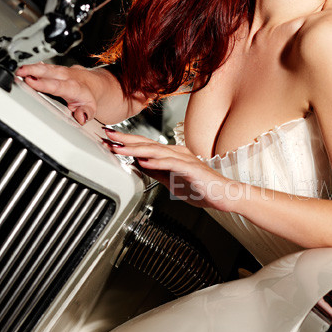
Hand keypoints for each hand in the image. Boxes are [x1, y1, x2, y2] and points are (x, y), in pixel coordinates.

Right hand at [16, 62, 99, 124]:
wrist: (94, 83)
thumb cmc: (88, 96)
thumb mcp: (91, 108)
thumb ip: (86, 113)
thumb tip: (81, 117)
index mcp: (73, 87)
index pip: (57, 86)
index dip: (43, 84)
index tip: (31, 82)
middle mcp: (66, 76)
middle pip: (48, 72)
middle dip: (33, 71)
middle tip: (19, 73)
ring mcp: (60, 71)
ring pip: (44, 68)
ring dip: (30, 68)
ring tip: (17, 71)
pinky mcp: (54, 69)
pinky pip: (43, 67)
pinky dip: (32, 67)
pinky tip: (22, 69)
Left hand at [103, 128, 236, 209]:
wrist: (224, 195)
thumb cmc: (201, 189)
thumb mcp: (171, 181)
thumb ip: (156, 172)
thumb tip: (139, 164)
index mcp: (172, 155)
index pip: (145, 146)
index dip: (127, 142)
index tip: (110, 141)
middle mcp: (177, 153)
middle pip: (147, 144)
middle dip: (126, 139)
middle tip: (108, 135)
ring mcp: (185, 159)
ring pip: (156, 151)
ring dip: (136, 148)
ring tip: (120, 147)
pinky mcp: (191, 168)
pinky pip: (171, 164)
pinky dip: (157, 162)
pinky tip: (145, 161)